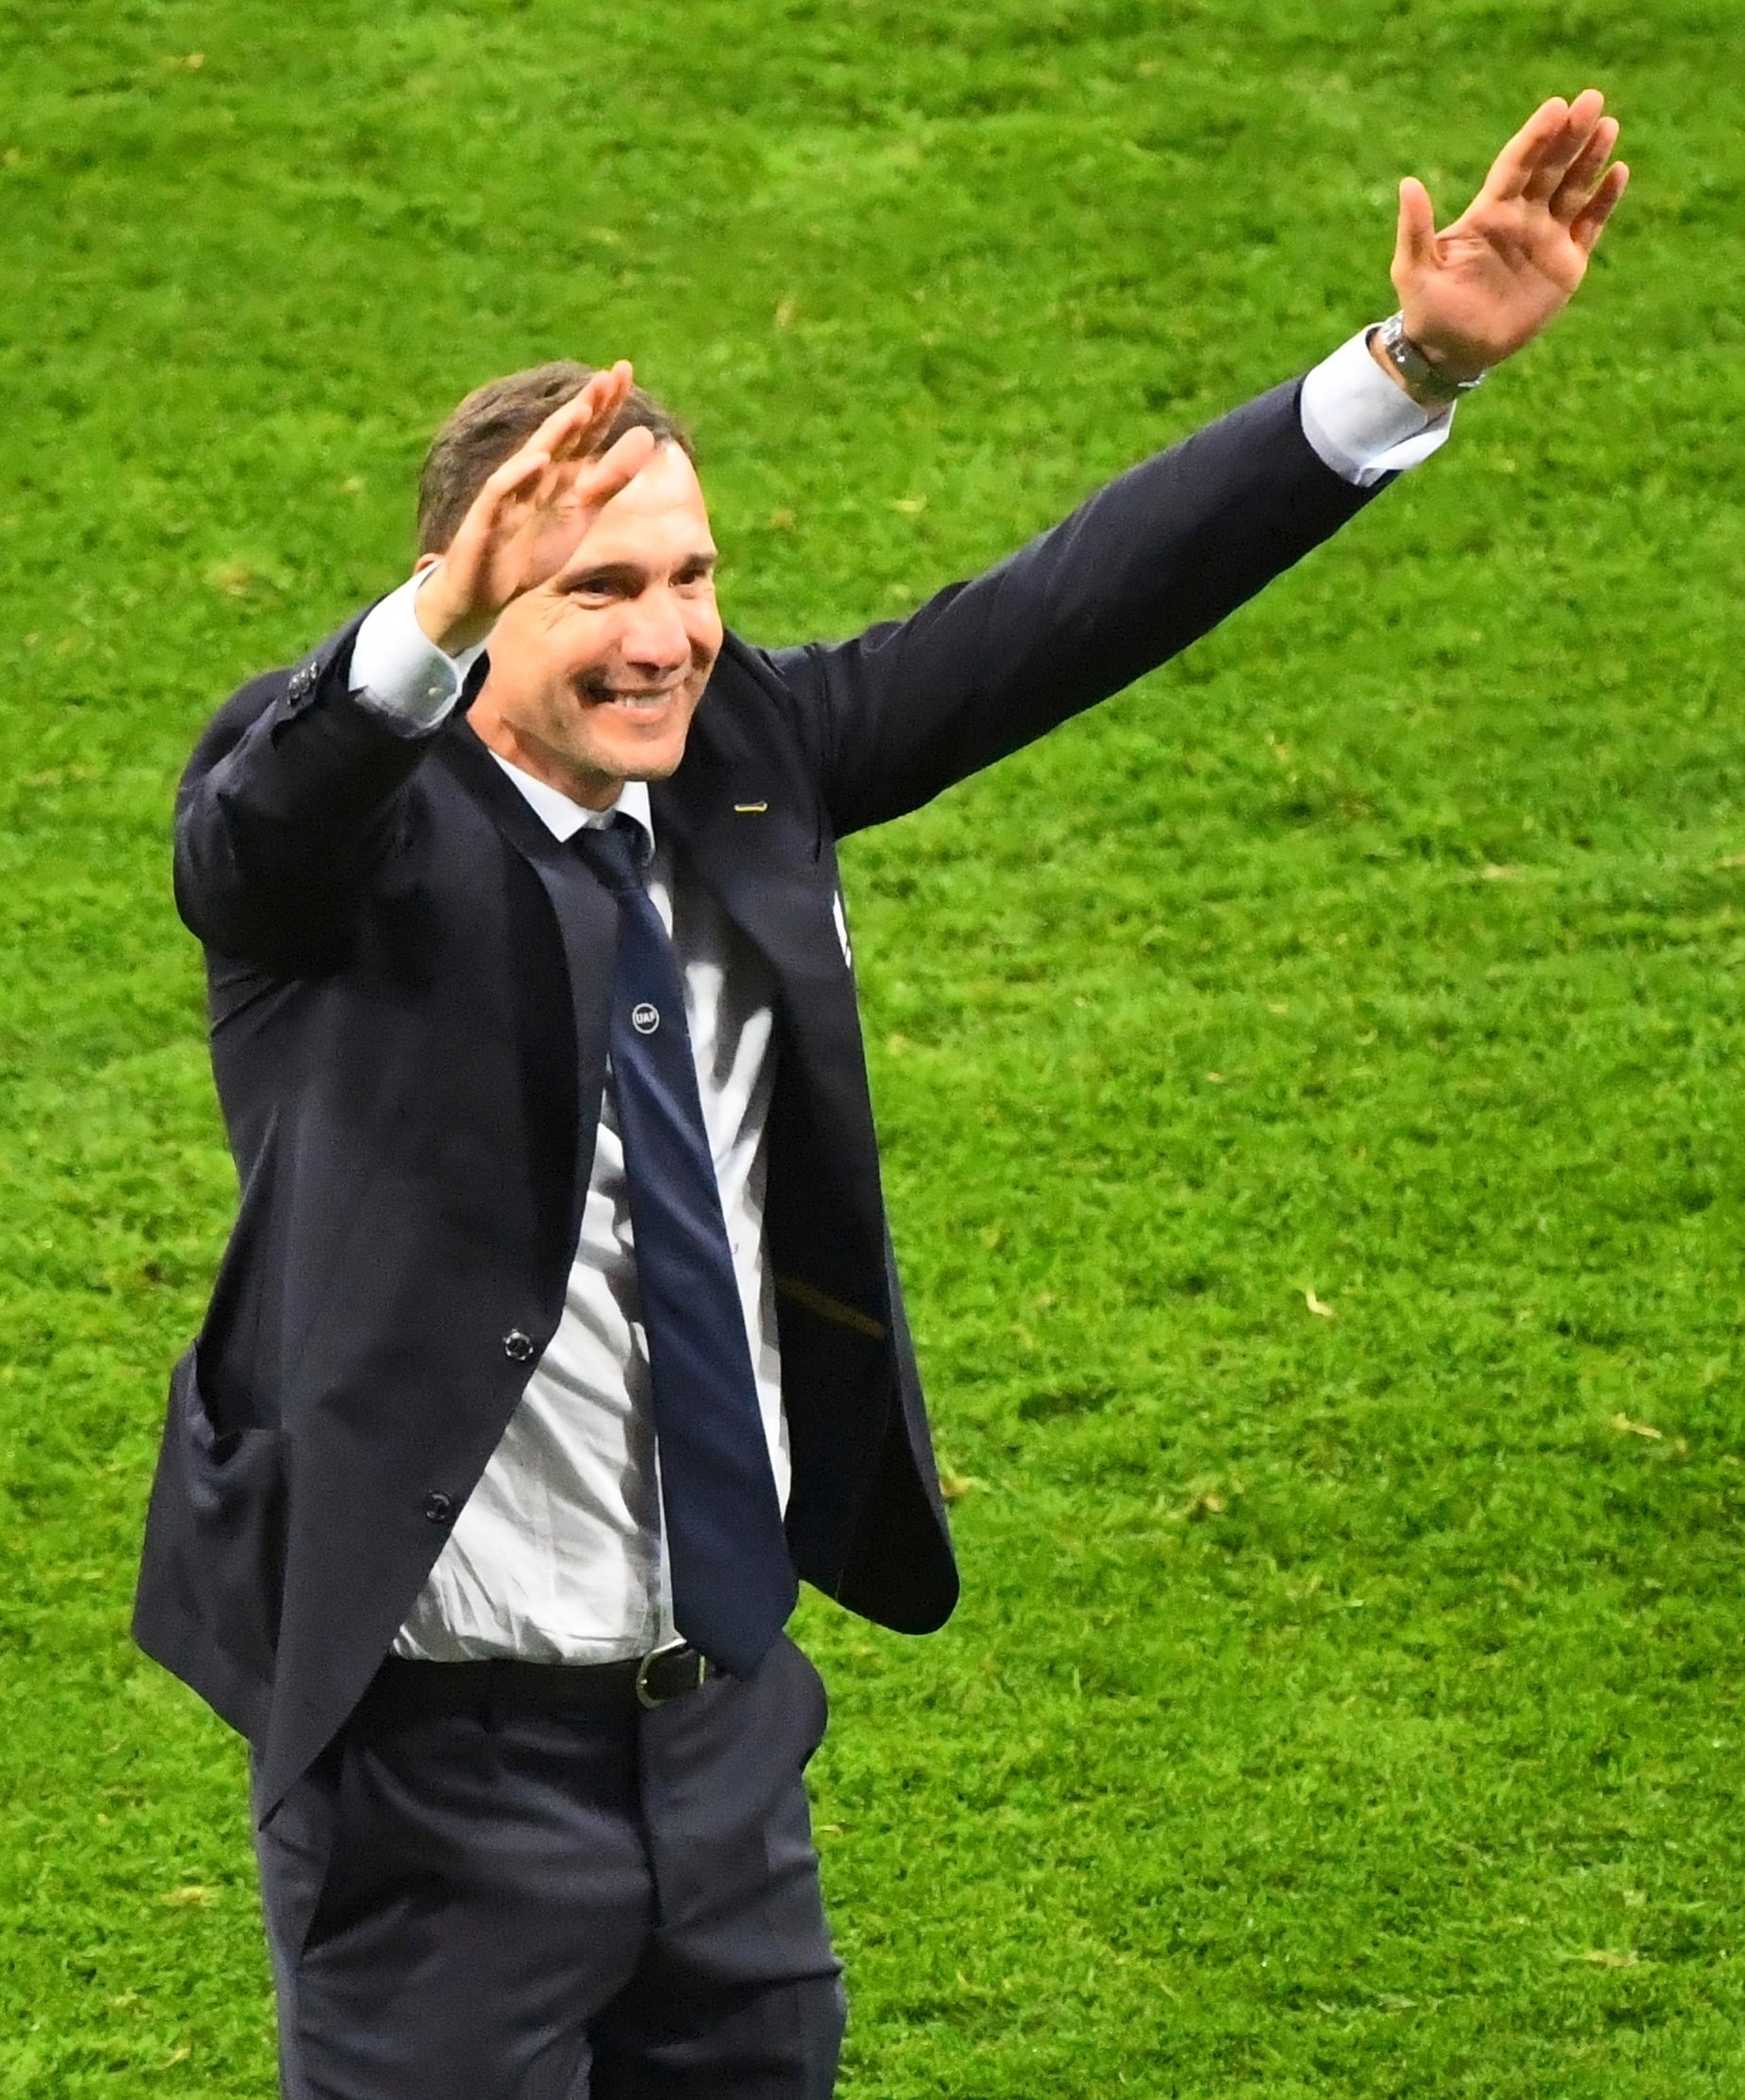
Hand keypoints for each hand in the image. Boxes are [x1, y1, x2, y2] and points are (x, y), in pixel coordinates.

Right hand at [415, 362, 656, 654]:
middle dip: (584, 407)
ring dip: (555, 433)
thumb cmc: (533, 547)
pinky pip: (500, 492)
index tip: (625, 371)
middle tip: (608, 378)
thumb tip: (647, 434)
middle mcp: (533, 474)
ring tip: (581, 410)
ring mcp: (508, 494)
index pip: (585, 432)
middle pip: (561, 435)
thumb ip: (611, 477)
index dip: (604, 404)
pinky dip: (518, 475)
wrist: (486, 592)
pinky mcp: (486, 519)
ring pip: (532, 456)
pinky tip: (540, 459)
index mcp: (559, 472)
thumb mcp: (582, 511)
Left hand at [1386, 90, 1628, 385]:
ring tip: (1608, 125)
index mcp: (1489, 212)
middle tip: (1590, 100)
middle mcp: (1521, 217)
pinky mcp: (1566, 264)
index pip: (1516, 165)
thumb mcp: (1414, 271)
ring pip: (1574, 189)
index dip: (1535, 137)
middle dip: (1570, 135)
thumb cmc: (1429, 310)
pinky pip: (1590, 225)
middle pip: (1550, 168)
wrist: (1453, 352)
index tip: (1555, 108)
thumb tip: (1408, 184)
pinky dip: (1605, 200)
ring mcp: (1546, 238)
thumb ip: (1416, 229)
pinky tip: (1619, 172)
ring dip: (1591, 158)